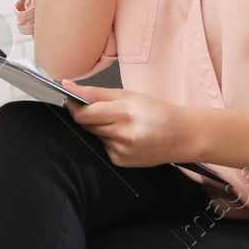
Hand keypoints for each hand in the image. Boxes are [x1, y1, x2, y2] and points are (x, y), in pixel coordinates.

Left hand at [63, 80, 193, 168]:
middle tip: (104, 109)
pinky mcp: (120, 162)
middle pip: (86, 125)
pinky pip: (103, 147)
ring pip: (94, 135)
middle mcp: (121, 134)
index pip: (83, 114)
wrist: (181, 136)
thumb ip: (96, 92)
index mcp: (124, 113)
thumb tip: (67, 86)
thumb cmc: (157, 112)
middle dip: (89, 115)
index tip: (72, 99)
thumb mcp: (128, 94)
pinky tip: (126, 136)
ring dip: (100, 127)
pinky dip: (109, 140)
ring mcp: (120, 151)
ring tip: (121, 123)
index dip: (73, 106)